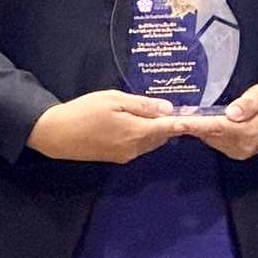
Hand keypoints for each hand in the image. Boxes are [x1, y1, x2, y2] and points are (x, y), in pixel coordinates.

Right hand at [27, 90, 186, 163]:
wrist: (56, 134)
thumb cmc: (84, 111)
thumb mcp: (114, 99)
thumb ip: (142, 105)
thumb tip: (167, 108)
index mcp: (136, 133)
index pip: (168, 128)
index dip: (184, 122)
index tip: (200, 118)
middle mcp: (135, 149)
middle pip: (161, 136)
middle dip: (170, 124)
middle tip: (180, 108)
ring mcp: (125, 155)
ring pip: (150, 142)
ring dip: (156, 129)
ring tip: (158, 112)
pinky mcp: (116, 157)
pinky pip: (138, 145)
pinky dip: (144, 135)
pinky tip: (138, 122)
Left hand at [182, 84, 257, 159]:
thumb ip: (248, 104)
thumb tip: (231, 113)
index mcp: (246, 132)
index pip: (216, 127)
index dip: (195, 125)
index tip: (178, 122)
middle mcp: (240, 146)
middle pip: (209, 135)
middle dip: (189, 127)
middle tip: (168, 118)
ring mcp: (237, 151)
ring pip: (210, 139)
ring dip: (195, 131)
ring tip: (178, 119)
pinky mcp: (236, 152)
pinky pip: (216, 142)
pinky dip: (205, 133)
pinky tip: (196, 125)